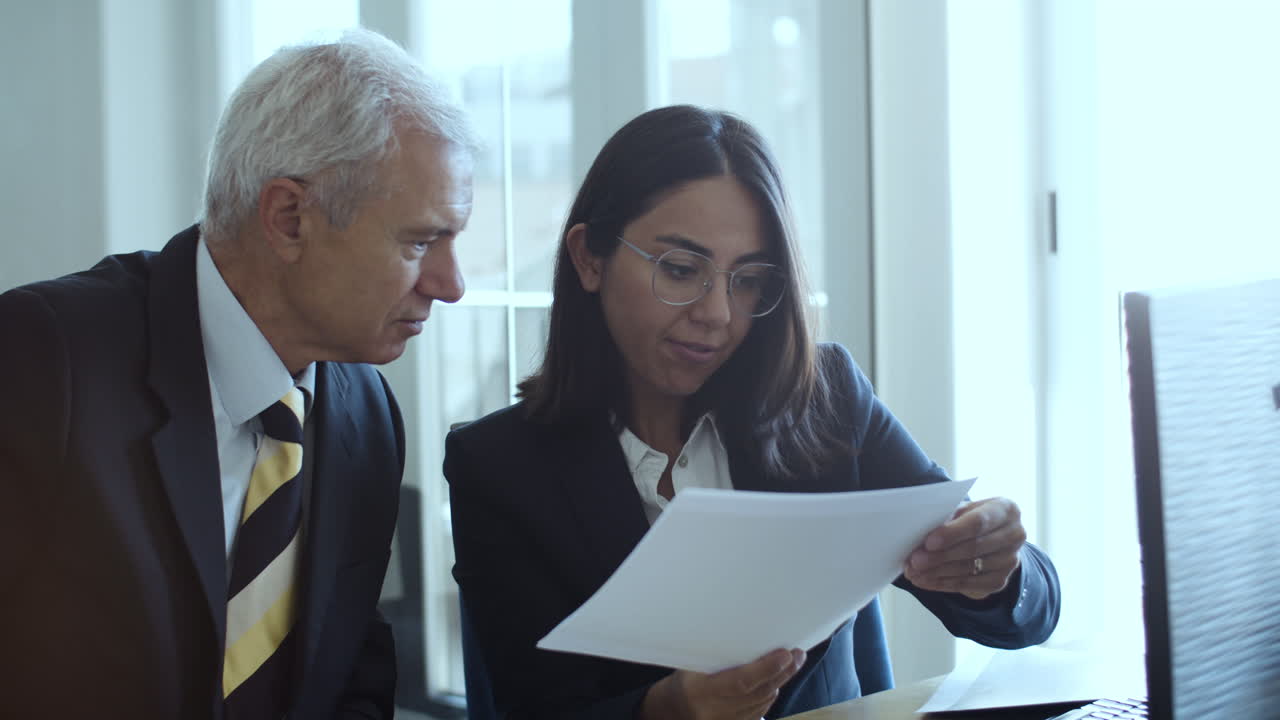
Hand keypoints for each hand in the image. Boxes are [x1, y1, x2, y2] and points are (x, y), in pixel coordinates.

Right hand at [640, 648, 805, 719]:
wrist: (671, 711)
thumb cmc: (682, 681)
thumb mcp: (691, 665)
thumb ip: (716, 655)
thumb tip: (745, 631)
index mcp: (700, 691)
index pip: (741, 681)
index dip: (766, 668)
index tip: (785, 653)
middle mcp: (715, 711)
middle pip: (758, 692)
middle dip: (782, 672)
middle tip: (798, 654)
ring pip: (762, 702)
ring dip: (780, 681)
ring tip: (793, 662)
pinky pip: (759, 711)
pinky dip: (770, 694)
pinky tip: (778, 680)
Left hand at [903, 497, 1025, 599]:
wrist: (993, 537)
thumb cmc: (971, 517)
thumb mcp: (963, 509)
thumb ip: (948, 517)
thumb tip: (920, 531)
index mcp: (1006, 510)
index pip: (978, 522)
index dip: (952, 533)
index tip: (928, 542)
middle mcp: (1014, 535)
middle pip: (973, 549)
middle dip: (940, 556)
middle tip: (914, 561)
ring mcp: (1009, 561)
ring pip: (968, 569)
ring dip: (937, 572)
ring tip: (913, 572)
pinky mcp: (999, 581)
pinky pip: (967, 585)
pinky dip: (942, 583)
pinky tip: (924, 580)